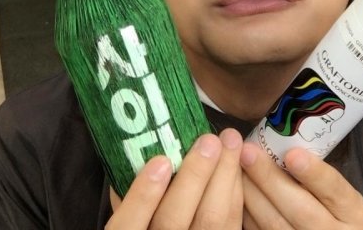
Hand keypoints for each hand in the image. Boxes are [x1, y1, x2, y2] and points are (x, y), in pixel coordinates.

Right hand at [106, 128, 242, 228]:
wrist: (181, 229)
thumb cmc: (148, 217)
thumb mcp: (128, 211)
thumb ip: (127, 192)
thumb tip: (136, 152)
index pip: (127, 226)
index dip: (142, 196)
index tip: (159, 162)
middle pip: (173, 222)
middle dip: (194, 177)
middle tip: (209, 141)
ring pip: (210, 222)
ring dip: (223, 177)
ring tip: (230, 141)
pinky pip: (232, 223)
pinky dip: (235, 191)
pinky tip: (235, 164)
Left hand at [241, 143, 362, 229]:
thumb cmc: (330, 207)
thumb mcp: (335, 192)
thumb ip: (315, 173)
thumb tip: (278, 139)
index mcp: (353, 212)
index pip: (334, 190)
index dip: (314, 173)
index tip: (292, 154)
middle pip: (301, 210)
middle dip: (270, 179)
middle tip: (248, 152)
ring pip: (276, 225)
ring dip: (252, 193)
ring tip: (236, 166)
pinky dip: (247, 212)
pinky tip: (238, 190)